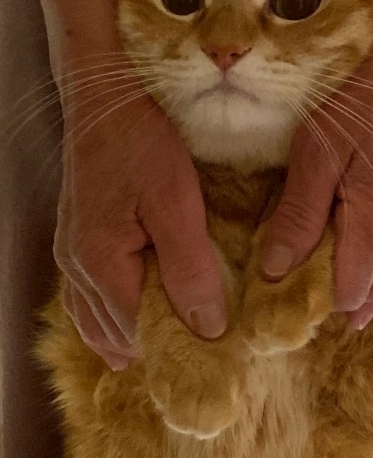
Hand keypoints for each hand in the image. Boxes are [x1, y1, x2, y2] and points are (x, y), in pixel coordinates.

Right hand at [54, 57, 225, 369]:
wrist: (101, 96)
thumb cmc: (140, 142)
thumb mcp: (176, 202)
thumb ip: (191, 268)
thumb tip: (209, 328)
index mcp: (102, 265)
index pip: (142, 332)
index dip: (179, 349)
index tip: (217, 360)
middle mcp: (78, 270)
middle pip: (118, 333)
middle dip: (157, 348)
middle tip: (200, 361)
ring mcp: (71, 257)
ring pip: (97, 322)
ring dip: (130, 341)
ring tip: (164, 360)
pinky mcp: (74, 242)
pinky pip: (85, 302)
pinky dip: (106, 324)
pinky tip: (121, 340)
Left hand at [260, 27, 372, 328]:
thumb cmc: (360, 107)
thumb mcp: (316, 155)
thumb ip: (298, 215)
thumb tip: (275, 269)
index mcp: (371, 226)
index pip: (349, 292)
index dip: (320, 306)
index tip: (285, 308)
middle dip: (343, 309)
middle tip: (308, 315)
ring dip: (364, 295)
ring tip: (336, 311)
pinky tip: (365, 272)